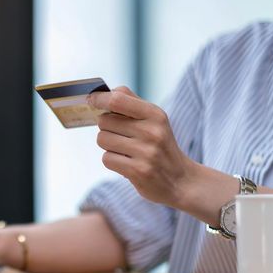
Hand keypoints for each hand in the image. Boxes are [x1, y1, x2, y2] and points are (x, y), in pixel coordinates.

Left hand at [88, 87, 197, 206]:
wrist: (180, 180)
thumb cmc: (160, 146)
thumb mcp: (154, 120)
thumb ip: (131, 102)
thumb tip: (105, 92)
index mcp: (155, 114)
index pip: (117, 99)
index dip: (99, 99)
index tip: (92, 100)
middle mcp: (151, 131)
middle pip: (104, 120)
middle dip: (106, 128)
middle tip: (121, 136)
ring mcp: (145, 152)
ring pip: (102, 139)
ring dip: (108, 145)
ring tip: (125, 150)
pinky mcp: (138, 171)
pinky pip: (106, 158)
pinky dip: (112, 161)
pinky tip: (127, 163)